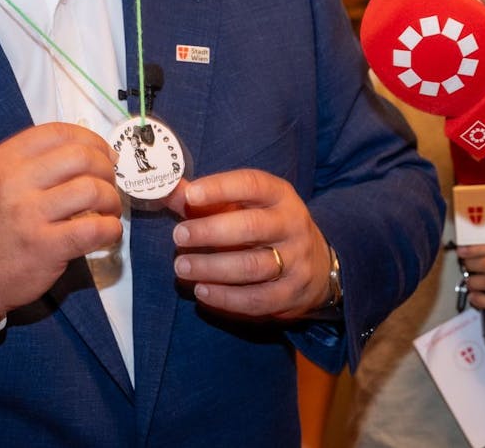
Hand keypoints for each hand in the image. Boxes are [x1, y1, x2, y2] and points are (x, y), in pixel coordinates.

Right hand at [0, 122, 123, 325]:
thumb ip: (39, 163)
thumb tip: (98, 154)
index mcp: (5, 160)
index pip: (59, 132)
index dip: (92, 140)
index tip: (104, 155)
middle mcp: (14, 182)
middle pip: (82, 157)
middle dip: (106, 169)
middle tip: (108, 185)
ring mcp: (29, 215)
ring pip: (92, 190)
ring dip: (112, 199)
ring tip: (108, 211)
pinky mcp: (44, 246)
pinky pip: (94, 228)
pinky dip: (111, 229)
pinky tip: (107, 233)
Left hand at [170, 170, 331, 319]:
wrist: (317, 265)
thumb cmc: (267, 227)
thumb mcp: (245, 206)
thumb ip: (207, 200)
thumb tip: (167, 189)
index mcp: (280, 196)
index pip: (252, 184)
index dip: (221, 188)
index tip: (191, 195)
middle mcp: (292, 225)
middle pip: (252, 227)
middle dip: (210, 232)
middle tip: (179, 236)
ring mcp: (296, 261)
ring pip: (252, 266)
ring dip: (212, 268)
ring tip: (182, 266)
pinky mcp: (292, 294)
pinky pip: (257, 300)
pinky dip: (226, 298)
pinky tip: (202, 291)